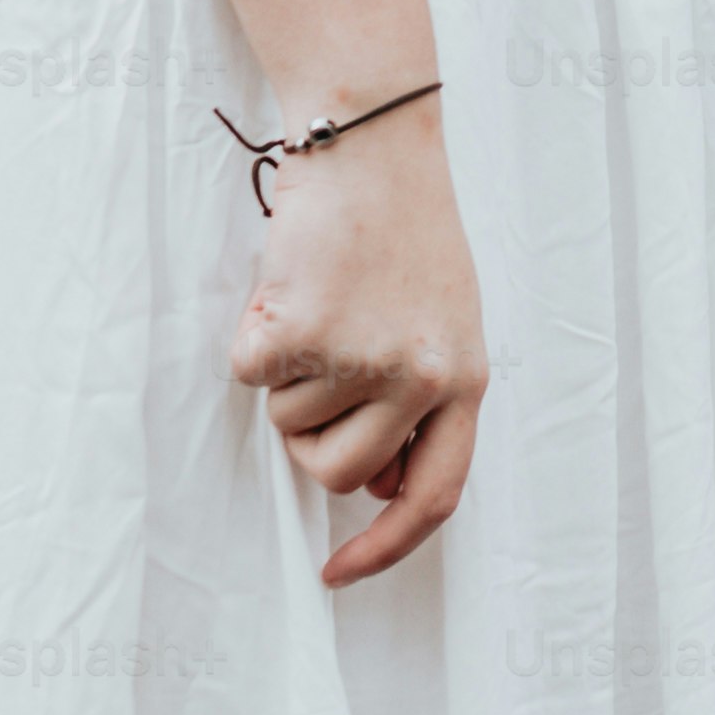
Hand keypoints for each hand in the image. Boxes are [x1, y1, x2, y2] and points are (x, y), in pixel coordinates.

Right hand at [226, 102, 487, 588]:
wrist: (369, 141)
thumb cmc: (401, 227)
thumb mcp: (441, 319)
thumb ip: (420, 401)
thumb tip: (377, 487)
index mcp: (464, 380)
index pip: (434, 496)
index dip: (386, 549)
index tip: (341, 574)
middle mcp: (420, 379)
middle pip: (339, 473)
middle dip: (313, 435)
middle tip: (320, 361)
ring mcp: (360, 358)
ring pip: (288, 425)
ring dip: (287, 375)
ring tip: (319, 300)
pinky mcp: (299, 332)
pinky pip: (250, 376)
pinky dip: (253, 336)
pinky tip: (288, 283)